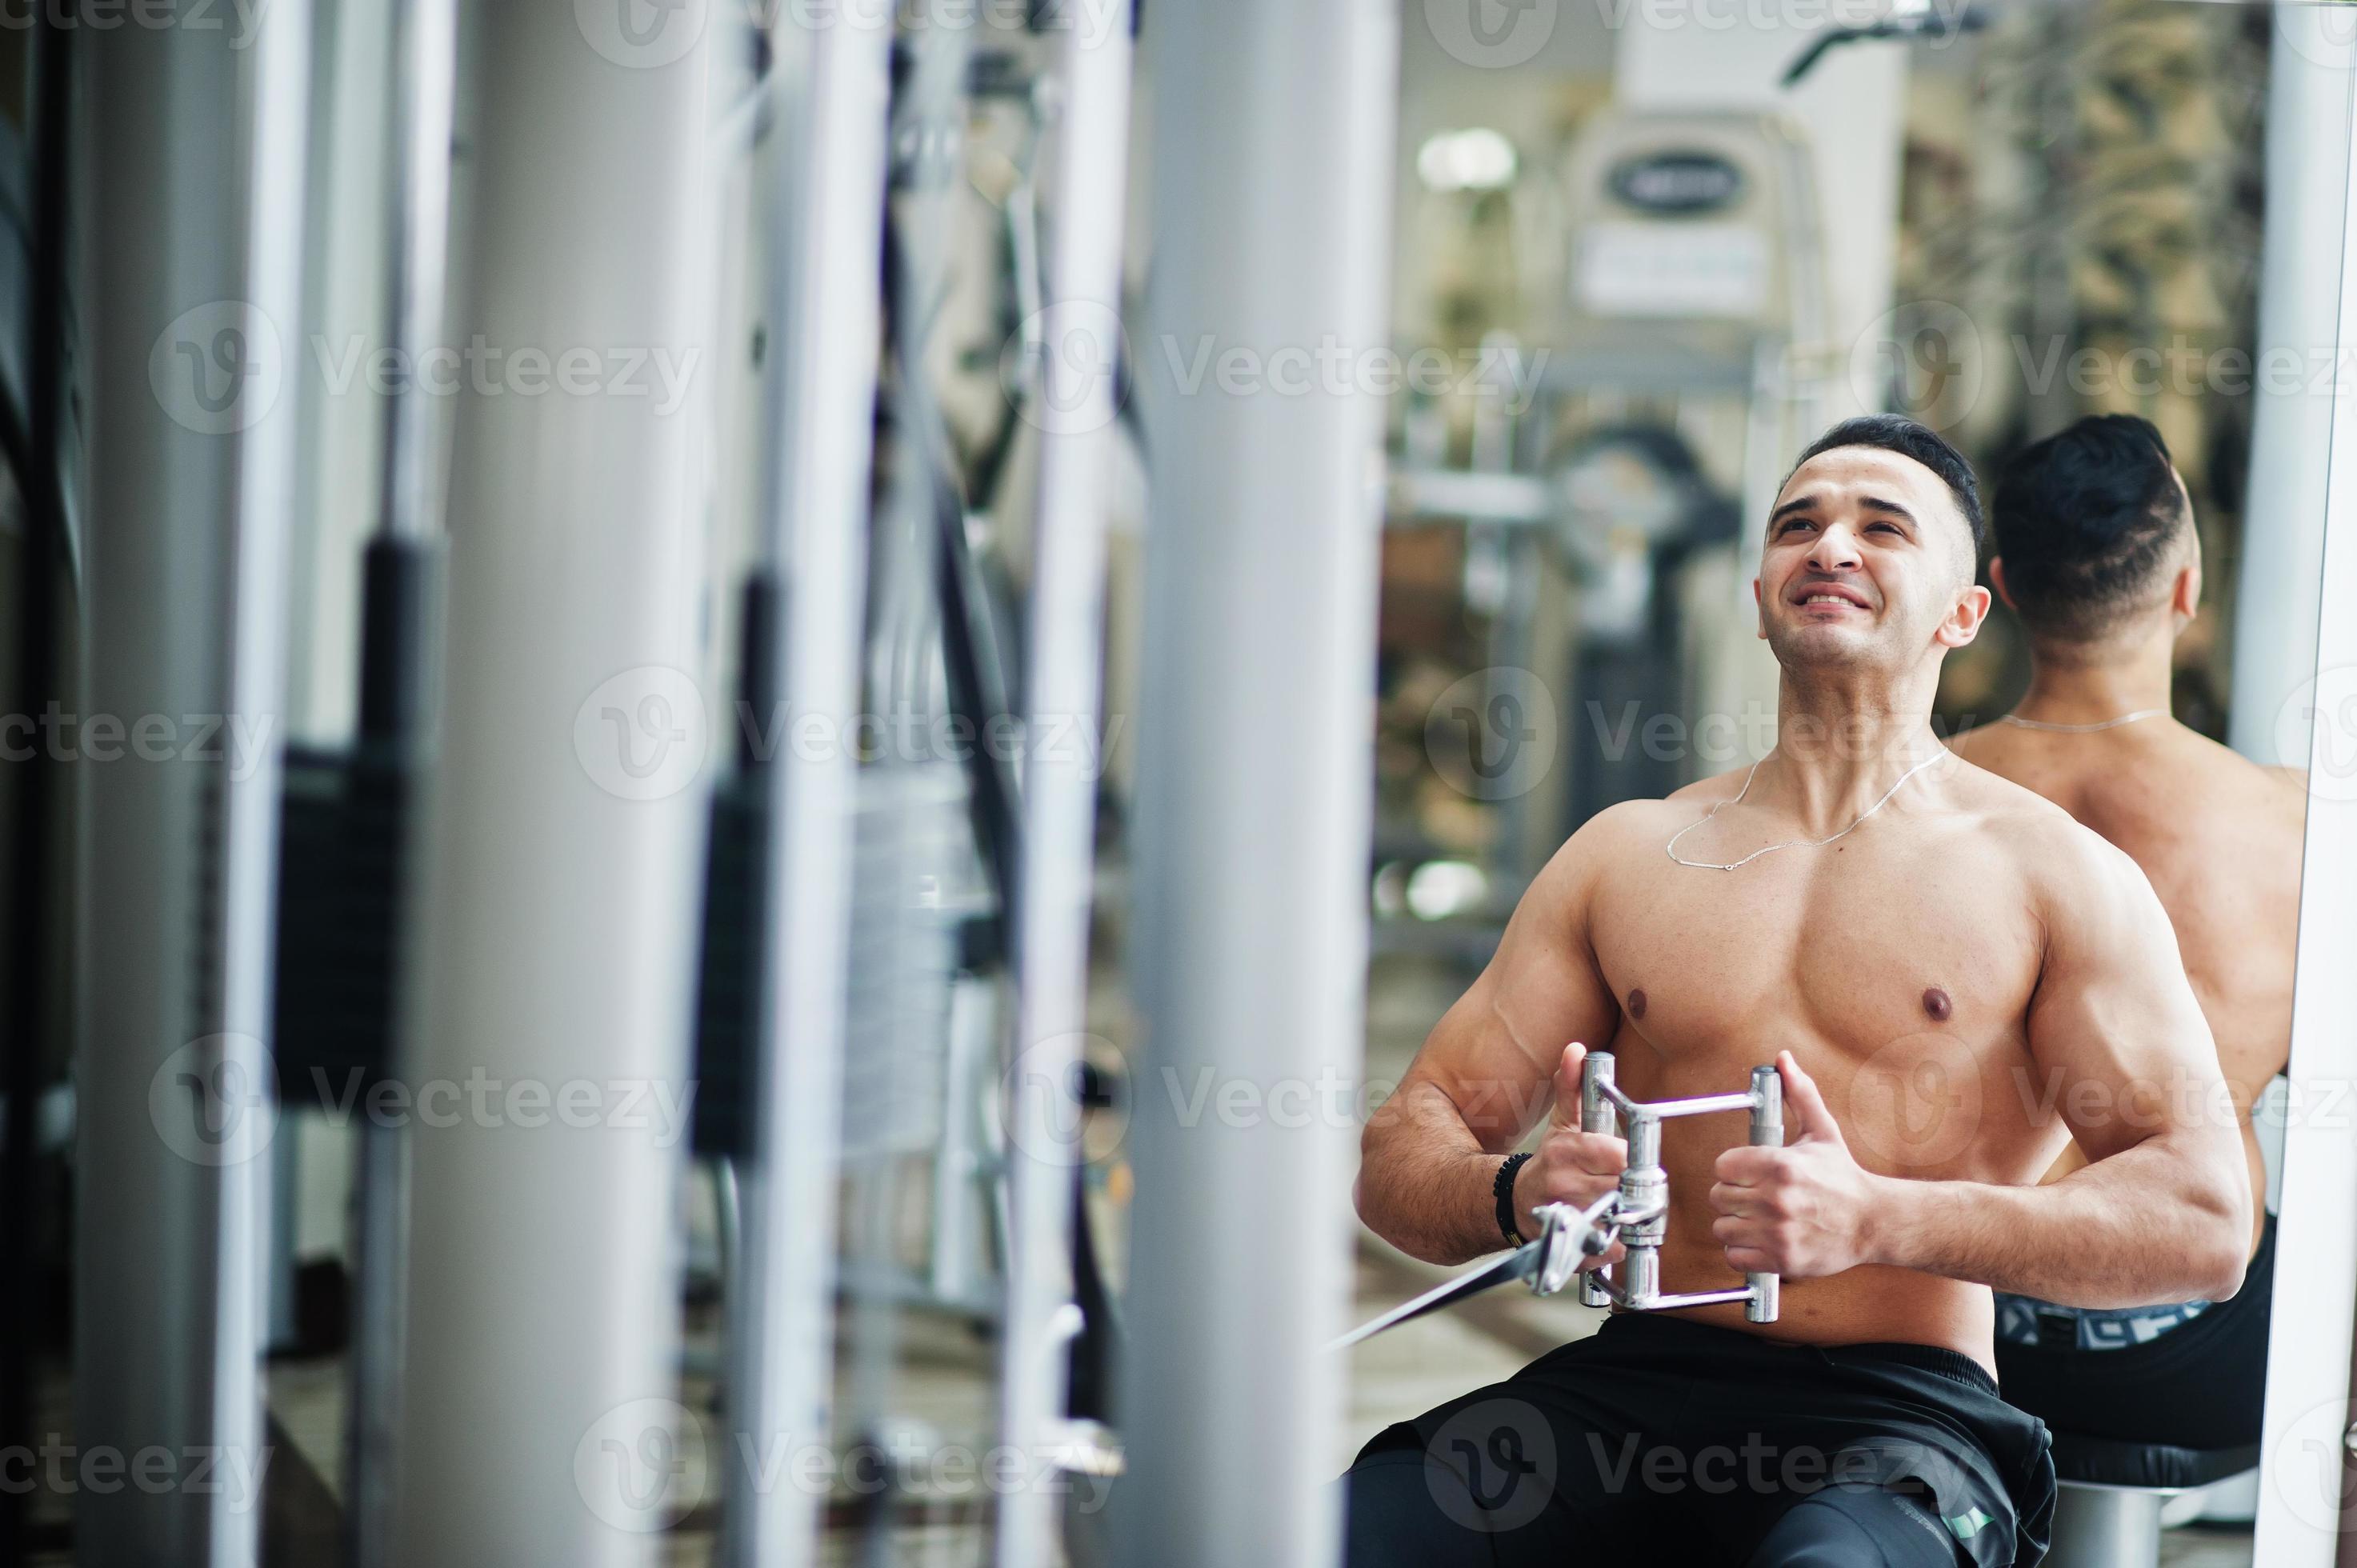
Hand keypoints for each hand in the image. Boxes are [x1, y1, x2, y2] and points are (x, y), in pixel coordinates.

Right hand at [1514, 1042, 1626, 1268]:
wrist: (1515, 1203)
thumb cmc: (1550, 1161)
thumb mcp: (1562, 1123)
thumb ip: (1572, 1087)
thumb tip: (1576, 1050)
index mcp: (1566, 1152)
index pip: (1619, 1155)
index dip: (1633, 1160)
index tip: (1635, 1163)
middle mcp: (1564, 1184)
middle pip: (1625, 1187)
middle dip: (1638, 1187)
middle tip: (1640, 1186)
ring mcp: (1568, 1218)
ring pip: (1622, 1217)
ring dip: (1633, 1214)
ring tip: (1631, 1208)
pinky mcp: (1572, 1247)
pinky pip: (1612, 1247)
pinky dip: (1620, 1241)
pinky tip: (1616, 1230)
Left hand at [1709, 1051, 1884, 1279]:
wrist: (1874, 1222)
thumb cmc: (1843, 1176)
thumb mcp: (1822, 1131)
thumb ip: (1799, 1094)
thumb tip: (1782, 1059)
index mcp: (1779, 1165)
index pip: (1722, 1166)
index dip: (1734, 1169)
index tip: (1748, 1173)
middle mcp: (1775, 1199)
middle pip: (1719, 1197)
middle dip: (1735, 1195)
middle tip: (1757, 1195)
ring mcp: (1777, 1233)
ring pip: (1723, 1228)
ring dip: (1738, 1224)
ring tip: (1761, 1218)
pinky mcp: (1781, 1260)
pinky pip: (1735, 1257)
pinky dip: (1744, 1251)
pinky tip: (1763, 1239)